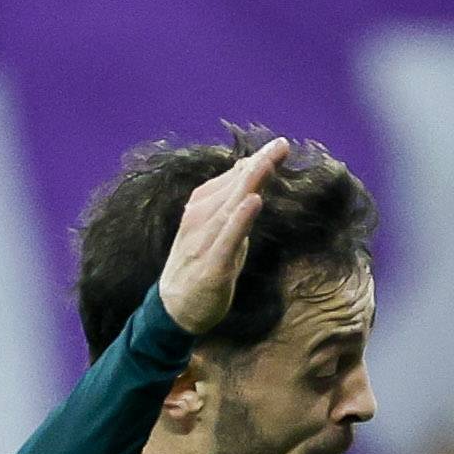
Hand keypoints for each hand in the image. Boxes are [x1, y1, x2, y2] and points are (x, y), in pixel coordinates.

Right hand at [158, 137, 290, 334]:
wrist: (173, 310)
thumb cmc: (201, 265)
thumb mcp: (219, 230)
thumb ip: (233, 202)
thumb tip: (250, 170)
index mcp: (202, 209)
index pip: (233, 180)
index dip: (257, 162)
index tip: (280, 144)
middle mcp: (200, 220)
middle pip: (234, 188)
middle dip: (258, 165)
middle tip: (280, 145)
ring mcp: (203, 243)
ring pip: (230, 207)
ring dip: (249, 183)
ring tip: (268, 163)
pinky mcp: (211, 267)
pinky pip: (227, 240)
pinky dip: (239, 220)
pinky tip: (253, 202)